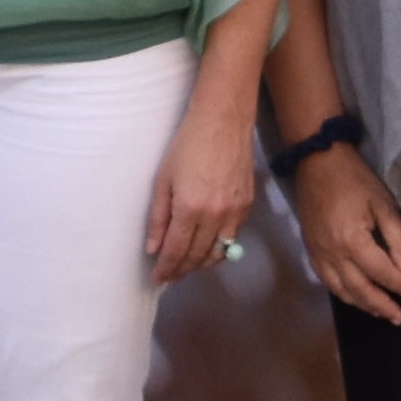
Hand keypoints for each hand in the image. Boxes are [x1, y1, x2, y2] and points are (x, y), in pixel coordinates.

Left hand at [144, 96, 261, 284]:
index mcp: (190, 208)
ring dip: (201, 264)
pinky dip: (219, 248)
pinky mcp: (248, 206)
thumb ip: (158, 217)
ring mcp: (235, 212)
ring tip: (187, 267)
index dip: (166, 268)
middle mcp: (216, 215)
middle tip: (170, 277)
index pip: (177, 251)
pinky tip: (207, 247)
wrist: (223, 121)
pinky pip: (232, 238)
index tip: (158, 279)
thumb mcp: (163, 179)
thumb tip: (153, 249)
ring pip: (218, 253)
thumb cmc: (187, 145)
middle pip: (197, 256)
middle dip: (182, 270)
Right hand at [289, 142, 400, 322]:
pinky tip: (356, 297)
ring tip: (381, 313)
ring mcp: (319, 254)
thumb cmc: (355, 180)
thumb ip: (399, 239)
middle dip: (383, 305)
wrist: (317, 162)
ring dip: (363, 305)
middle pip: (361, 289)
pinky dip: (344, 294)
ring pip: (342, 291)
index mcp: (352, 241)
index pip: (383, 273)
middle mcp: (333, 254)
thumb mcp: (384, 203)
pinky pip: (328, 282)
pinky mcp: (311, 251)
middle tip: (400, 317)